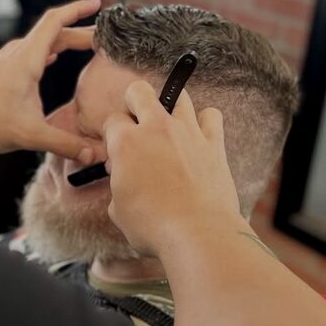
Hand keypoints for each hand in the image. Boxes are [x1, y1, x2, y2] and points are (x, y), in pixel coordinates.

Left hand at [0, 0, 99, 162]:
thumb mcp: (29, 134)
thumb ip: (63, 143)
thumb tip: (92, 153)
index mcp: (27, 58)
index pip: (55, 21)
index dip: (78, 9)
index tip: (97, 3)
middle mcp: (19, 52)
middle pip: (55, 31)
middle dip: (82, 30)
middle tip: (107, 37)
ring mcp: (10, 58)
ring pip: (44, 41)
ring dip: (67, 39)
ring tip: (88, 45)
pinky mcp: (4, 68)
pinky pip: (33, 51)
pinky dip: (51, 50)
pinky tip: (55, 57)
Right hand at [104, 82, 241, 256]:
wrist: (198, 234)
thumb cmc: (153, 226)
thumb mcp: (119, 210)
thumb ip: (119, 187)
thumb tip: (123, 183)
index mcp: (126, 142)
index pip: (112, 121)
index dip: (112, 135)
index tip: (117, 150)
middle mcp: (155, 128)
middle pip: (140, 91)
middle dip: (134, 100)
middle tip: (137, 119)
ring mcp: (187, 132)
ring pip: (179, 97)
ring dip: (171, 106)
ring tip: (170, 124)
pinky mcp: (213, 143)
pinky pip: (212, 116)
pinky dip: (206, 121)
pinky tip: (200, 134)